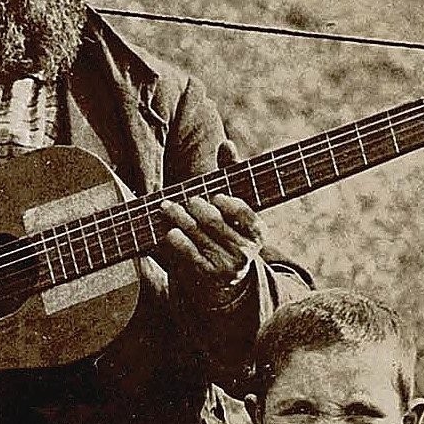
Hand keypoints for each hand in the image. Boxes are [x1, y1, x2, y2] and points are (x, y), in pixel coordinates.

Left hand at [155, 140, 262, 302]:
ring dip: (179, 218)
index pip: (245, 215)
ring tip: (166, 207)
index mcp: (258, 232)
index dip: (229, 205)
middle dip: (197, 208)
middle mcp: (246, 252)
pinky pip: (188, 254)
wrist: (222, 279)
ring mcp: (226, 266)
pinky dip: (177, 241)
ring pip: (198, 235)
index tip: (215, 197)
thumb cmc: (226, 229)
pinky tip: (169, 231)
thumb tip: (226, 143)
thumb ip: (231, 174)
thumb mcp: (233, 206)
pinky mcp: (207, 276)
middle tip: (186, 199)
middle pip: (215, 222)